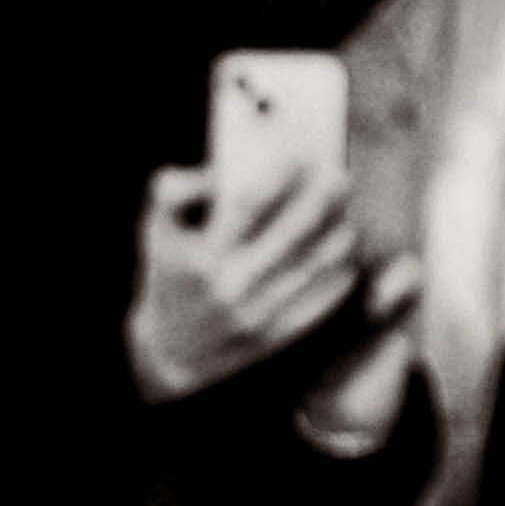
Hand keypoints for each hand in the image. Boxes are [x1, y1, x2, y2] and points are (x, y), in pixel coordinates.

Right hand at [128, 157, 362, 398]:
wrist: (169, 351)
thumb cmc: (170, 274)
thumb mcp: (156, 231)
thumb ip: (175, 191)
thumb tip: (220, 171)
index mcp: (202, 256)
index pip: (249, 206)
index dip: (279, 177)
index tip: (301, 154)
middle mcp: (231, 286)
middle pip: (289, 235)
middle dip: (319, 202)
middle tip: (340, 177)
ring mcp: (254, 315)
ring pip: (309, 269)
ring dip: (334, 240)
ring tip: (348, 218)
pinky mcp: (272, 337)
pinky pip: (315, 304)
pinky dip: (335, 281)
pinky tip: (345, 261)